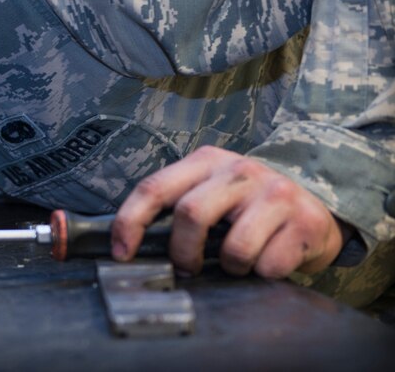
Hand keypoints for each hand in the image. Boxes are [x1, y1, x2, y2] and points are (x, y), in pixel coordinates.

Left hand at [111, 146, 348, 277]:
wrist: (316, 203)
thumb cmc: (248, 206)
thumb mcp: (210, 193)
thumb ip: (176, 207)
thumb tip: (130, 244)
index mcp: (206, 162)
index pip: (154, 188)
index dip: (129, 222)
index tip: (121, 253)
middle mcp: (240, 170)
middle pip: (191, 214)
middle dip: (182, 252)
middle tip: (187, 267)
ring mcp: (275, 193)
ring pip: (234, 248)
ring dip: (230, 267)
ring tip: (238, 262)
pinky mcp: (306, 221)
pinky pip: (269, 266)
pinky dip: (262, 275)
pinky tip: (269, 261)